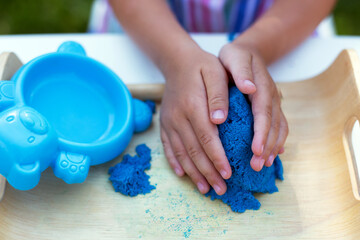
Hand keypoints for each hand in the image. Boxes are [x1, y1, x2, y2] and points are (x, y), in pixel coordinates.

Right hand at [160, 46, 231, 194]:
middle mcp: (178, 118)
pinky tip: (183, 175)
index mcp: (193, 106)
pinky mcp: (165, 125)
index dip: (217, 158)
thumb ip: (219, 95)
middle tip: (221, 189)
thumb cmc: (201, 67)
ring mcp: (169, 123)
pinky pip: (169, 147)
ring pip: (181, 153)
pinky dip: (176, 163)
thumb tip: (220, 120)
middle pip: (194, 151)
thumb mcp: (215, 72)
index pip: (207, 139)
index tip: (228, 174)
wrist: (176, 62)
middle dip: (208, 172)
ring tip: (205, 189)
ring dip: (194, 173)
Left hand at [219, 42, 288, 170]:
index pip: (263, 113)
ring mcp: (273, 103)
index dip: (262, 132)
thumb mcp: (234, 56)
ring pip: (279, 128)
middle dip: (267, 147)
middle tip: (257, 165)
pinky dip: (277, 141)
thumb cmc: (235, 56)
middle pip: (273, 125)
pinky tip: (272, 155)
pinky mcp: (271, 108)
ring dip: (273, 147)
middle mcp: (271, 97)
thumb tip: (248, 88)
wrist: (248, 52)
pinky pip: (279, 126)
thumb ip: (241, 70)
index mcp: (261, 86)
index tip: (256, 150)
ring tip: (263, 165)